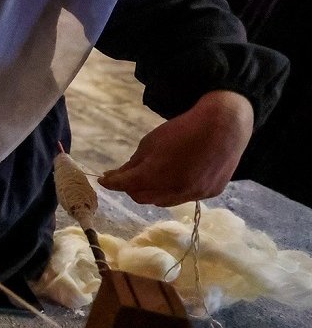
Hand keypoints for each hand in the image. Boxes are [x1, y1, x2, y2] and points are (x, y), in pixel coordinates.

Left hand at [99, 90, 252, 206]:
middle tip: (128, 177)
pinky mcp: (209, 193)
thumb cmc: (183, 129)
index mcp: (156, 174)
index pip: (126, 185)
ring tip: (152, 177)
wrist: (223, 126)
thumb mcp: (151, 142)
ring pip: (163, 201)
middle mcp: (175, 190)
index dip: (112, 183)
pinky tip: (177, 177)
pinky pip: (184, 197)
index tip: (103, 180)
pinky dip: (174, 190)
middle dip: (131, 188)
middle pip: (142, 197)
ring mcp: (194, 194)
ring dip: (152, 192)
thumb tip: (116, 177)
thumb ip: (133, 163)